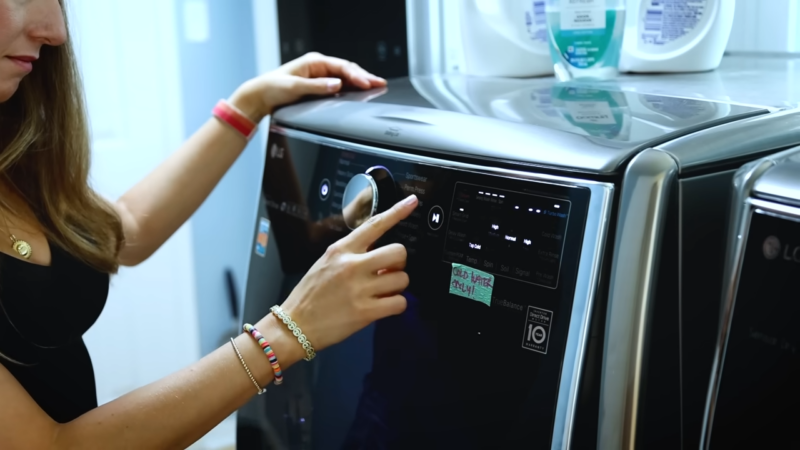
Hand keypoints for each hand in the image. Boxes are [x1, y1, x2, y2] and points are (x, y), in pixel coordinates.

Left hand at [230, 52, 386, 120]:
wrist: (261, 97)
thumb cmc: (273, 88)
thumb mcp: (294, 87)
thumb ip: (317, 87)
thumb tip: (336, 85)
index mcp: (314, 62)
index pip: (342, 67)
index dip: (356, 75)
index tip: (367, 83)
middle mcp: (318, 67)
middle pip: (347, 70)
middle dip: (364, 76)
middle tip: (380, 83)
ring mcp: (319, 76)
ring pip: (345, 77)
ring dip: (360, 82)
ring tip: (376, 86)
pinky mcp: (319, 86)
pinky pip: (340, 85)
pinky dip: (352, 88)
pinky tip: (360, 92)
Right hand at [273, 194, 417, 354]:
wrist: (294, 326)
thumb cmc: (310, 295)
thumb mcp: (325, 263)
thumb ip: (352, 255)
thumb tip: (380, 258)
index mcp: (341, 250)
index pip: (374, 225)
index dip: (397, 212)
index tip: (412, 201)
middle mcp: (352, 265)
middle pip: (398, 252)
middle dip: (399, 264)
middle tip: (388, 273)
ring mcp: (360, 289)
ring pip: (402, 279)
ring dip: (397, 287)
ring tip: (381, 292)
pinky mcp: (366, 312)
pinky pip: (399, 303)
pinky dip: (397, 305)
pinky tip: (384, 306)